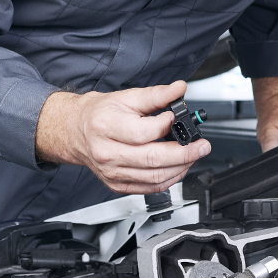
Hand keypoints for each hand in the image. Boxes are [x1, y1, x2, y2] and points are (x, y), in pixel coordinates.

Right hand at [35, 80, 210, 193]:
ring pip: (155, 177)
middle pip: (153, 159)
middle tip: (201, 145)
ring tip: (194, 155)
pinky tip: (179, 167)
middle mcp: (107, 153)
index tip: (176, 117)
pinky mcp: (117, 185)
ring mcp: (112, 173)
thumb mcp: (125, 97)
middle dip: (184, 153)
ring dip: (181, 167)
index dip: (165, 125)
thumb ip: (155, 94)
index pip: (143, 132)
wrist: (76, 132)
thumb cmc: (99, 114)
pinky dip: (170, 179)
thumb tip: (178, 89)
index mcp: (105, 126)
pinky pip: (150, 188)